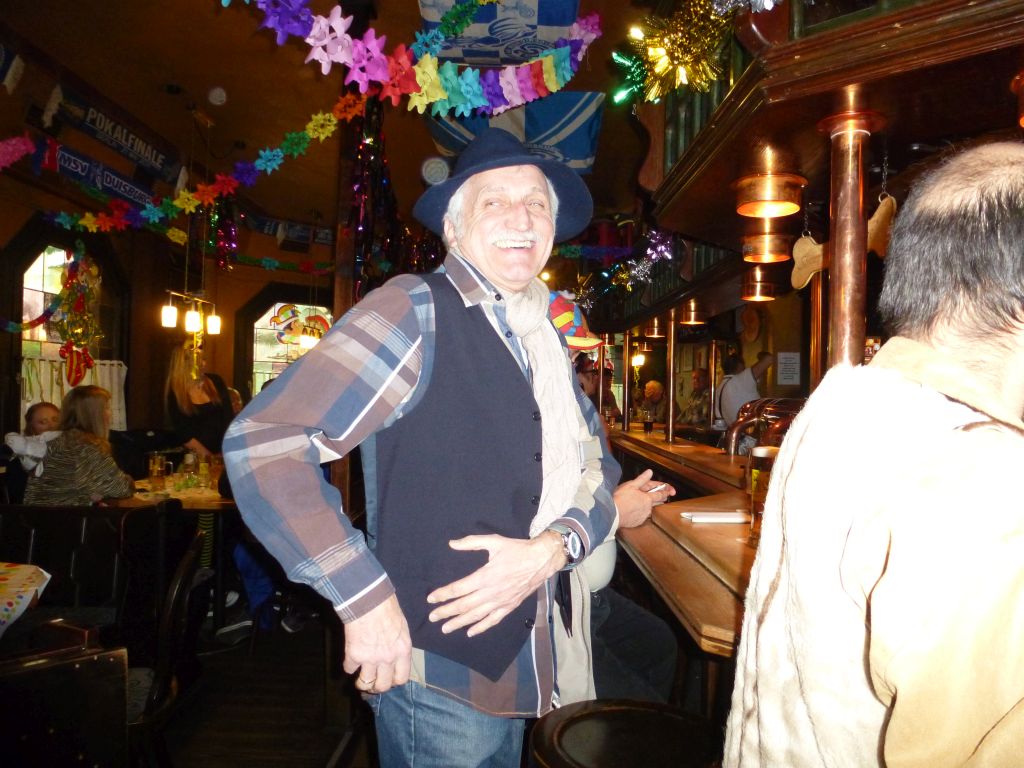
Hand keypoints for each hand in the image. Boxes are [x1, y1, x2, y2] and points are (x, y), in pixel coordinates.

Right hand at [342, 594, 411, 693]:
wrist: (368, 598)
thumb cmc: (387, 607)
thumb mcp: (401, 628)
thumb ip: (398, 645)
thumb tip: (394, 657)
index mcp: (403, 650)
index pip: (402, 678)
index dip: (394, 681)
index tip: (389, 679)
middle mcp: (388, 658)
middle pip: (383, 685)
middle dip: (377, 687)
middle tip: (372, 684)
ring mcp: (370, 658)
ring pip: (365, 683)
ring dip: (361, 683)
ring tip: (359, 681)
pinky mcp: (353, 654)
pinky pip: (349, 669)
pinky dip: (348, 667)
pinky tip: (350, 662)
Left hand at [426, 532, 563, 637]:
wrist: (541, 560)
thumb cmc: (517, 550)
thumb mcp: (494, 541)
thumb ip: (471, 542)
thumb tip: (452, 543)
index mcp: (485, 576)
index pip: (458, 589)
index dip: (443, 595)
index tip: (431, 599)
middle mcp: (491, 592)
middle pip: (464, 605)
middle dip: (446, 612)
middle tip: (432, 617)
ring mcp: (500, 602)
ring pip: (476, 616)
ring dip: (459, 623)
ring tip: (445, 628)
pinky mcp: (509, 607)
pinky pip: (492, 620)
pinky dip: (481, 628)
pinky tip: (470, 632)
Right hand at [613, 469, 675, 527]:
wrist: (613, 514)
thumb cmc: (620, 499)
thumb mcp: (631, 485)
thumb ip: (642, 479)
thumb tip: (650, 472)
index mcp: (647, 498)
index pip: (660, 494)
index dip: (666, 491)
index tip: (672, 491)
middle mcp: (648, 508)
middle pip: (658, 503)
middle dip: (661, 499)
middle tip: (664, 497)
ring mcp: (643, 516)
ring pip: (650, 510)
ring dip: (651, 506)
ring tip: (648, 503)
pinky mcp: (637, 522)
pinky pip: (643, 516)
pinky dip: (642, 512)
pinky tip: (637, 510)